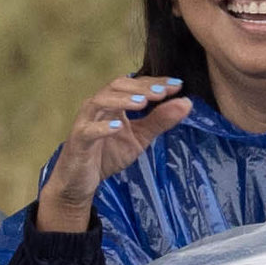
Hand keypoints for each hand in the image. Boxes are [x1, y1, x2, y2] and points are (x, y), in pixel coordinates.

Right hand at [35, 74, 193, 231]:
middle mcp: (98, 106)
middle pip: (117, 86)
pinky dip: (103, 127)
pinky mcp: (79, 139)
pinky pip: (89, 130)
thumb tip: (187, 103)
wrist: (80, 181)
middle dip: (141, 87)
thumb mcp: (140, 138)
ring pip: (100, 101)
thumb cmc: (107, 155)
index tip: (177, 85)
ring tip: (142, 103)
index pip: (135, 85)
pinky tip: (119, 127)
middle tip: (163, 92)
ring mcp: (86, 121)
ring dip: (122, 100)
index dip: (155, 82)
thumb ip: (160, 121)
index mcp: (114, 102)